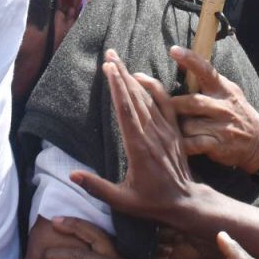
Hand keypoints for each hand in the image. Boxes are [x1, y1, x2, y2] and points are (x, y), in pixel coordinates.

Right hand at [71, 49, 202, 223]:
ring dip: (133, 77)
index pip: (125, 111)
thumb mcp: (122, 201)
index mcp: (138, 148)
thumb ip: (97, 187)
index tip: (108, 68)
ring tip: (120, 61)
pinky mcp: (174, 131)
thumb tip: (72, 176)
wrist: (187, 203)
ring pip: (148, 97)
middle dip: (121, 74)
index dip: (116, 87)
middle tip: (109, 54)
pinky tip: (143, 77)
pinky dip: (155, 88)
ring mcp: (165, 131)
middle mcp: (152, 134)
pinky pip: (165, 103)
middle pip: (134, 97)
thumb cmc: (153, 203)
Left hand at [170, 46, 258, 172]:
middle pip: (191, 102)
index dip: (190, 59)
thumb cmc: (237, 112)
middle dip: (173, 105)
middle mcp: (223, 106)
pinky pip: (191, 144)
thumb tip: (180, 61)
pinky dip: (182, 145)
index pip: (206, 70)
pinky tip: (180, 144)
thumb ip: (206, 79)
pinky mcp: (218, 145)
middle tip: (162, 108)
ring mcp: (222, 127)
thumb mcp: (227, 91)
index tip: (174, 50)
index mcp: (223, 89)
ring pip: (187, 125)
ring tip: (176, 129)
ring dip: (178, 127)